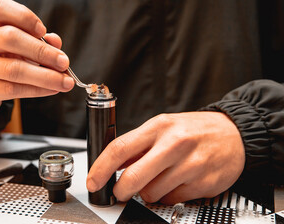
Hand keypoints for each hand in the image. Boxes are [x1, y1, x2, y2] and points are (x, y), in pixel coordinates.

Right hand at [0, 0, 73, 118]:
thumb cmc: (0, 62)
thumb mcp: (17, 47)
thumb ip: (37, 42)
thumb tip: (56, 43)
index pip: (0, 9)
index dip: (24, 17)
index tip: (43, 31)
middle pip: (10, 38)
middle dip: (42, 51)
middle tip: (64, 62)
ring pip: (14, 68)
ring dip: (46, 76)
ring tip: (65, 82)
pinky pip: (13, 89)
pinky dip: (37, 90)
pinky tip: (52, 90)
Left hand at [86, 111, 244, 203]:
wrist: (234, 134)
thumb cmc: (194, 130)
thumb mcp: (164, 127)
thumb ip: (138, 145)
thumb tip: (111, 164)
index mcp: (159, 127)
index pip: (120, 148)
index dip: (101, 168)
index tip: (93, 181)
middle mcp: (174, 145)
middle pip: (133, 177)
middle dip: (121, 190)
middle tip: (120, 191)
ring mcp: (190, 165)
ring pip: (151, 194)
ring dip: (148, 192)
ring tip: (159, 178)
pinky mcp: (202, 184)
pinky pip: (171, 200)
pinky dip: (167, 196)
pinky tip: (176, 182)